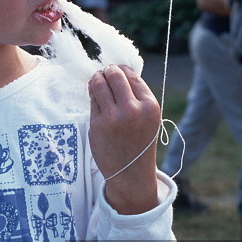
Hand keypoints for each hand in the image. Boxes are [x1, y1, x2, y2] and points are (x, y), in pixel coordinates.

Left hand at [88, 65, 159, 213]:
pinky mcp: (97, 124)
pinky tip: (95, 97)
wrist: (131, 172)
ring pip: (98, 84)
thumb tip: (117, 70)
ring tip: (97, 80)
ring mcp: (113, 117)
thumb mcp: (148, 117)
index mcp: (150, 106)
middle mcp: (133, 110)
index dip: (121, 69)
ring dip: (96, 78)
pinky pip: (92, 100)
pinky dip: (92, 95)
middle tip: (104, 72)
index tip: (116, 70)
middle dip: (107, 70)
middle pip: (114, 75)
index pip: (131, 75)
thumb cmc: (140, 141)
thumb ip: (137, 95)